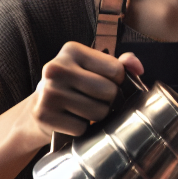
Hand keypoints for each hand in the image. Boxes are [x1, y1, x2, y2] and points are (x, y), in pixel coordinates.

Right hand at [27, 43, 143, 141]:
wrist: (39, 107)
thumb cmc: (75, 85)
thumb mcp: (94, 68)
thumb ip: (120, 65)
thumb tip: (138, 67)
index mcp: (72, 50)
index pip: (116, 70)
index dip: (118, 82)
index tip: (104, 83)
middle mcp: (56, 68)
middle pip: (109, 91)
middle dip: (109, 101)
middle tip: (94, 100)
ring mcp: (48, 92)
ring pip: (99, 112)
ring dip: (97, 116)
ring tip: (83, 109)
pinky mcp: (43, 115)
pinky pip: (82, 128)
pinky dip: (82, 129)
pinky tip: (71, 120)